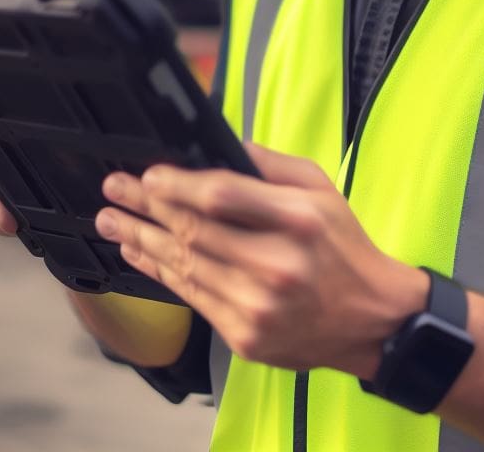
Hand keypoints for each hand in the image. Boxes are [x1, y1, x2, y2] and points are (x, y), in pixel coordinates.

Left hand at [95, 144, 426, 378]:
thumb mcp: (320, 188)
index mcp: (298, 219)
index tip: (148, 175)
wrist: (370, 319)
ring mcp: (258, 306)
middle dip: (145, 207)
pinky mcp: (245, 336)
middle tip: (113, 189)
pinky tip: (139, 253)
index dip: (177, 184)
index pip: (223, 196)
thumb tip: (218, 147)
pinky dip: (159, 273)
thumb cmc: (342, 247)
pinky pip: (191, 298)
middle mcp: (277, 264)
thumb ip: (269, 165)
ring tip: (112, 221)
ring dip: (141, 240)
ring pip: (184, 266)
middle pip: (194, 231)